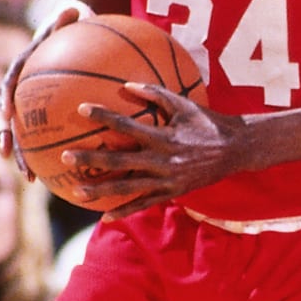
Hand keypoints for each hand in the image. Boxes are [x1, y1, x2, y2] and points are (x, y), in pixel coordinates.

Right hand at [0, 5, 87, 173]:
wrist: (70, 31)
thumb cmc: (71, 24)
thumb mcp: (71, 17)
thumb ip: (69, 18)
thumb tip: (75, 10)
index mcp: (22, 67)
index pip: (8, 85)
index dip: (4, 101)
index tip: (6, 116)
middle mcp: (19, 88)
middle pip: (5, 117)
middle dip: (4, 138)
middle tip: (10, 156)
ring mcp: (28, 103)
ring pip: (18, 134)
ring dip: (22, 155)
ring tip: (30, 178)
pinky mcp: (41, 115)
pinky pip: (40, 137)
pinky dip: (45, 155)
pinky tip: (61, 175)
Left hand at [66, 87, 250, 213]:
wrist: (235, 150)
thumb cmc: (207, 121)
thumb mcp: (184, 104)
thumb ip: (155, 93)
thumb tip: (126, 84)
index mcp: (163, 137)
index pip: (126, 126)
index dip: (104, 116)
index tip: (81, 109)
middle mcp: (162, 160)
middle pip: (119, 161)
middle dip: (91, 159)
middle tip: (65, 156)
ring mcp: (166, 180)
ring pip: (127, 187)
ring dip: (100, 190)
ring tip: (76, 191)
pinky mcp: (172, 193)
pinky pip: (144, 203)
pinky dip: (125, 211)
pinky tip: (105, 216)